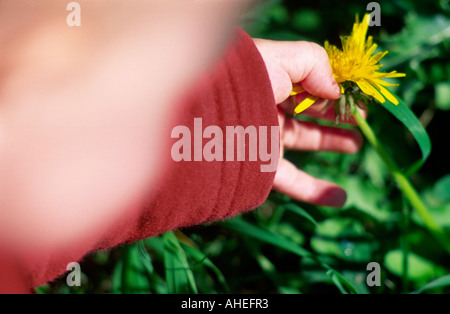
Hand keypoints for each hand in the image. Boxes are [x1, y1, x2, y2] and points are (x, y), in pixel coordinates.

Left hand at [254, 39, 362, 206]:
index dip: (334, 89)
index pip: (308, 84)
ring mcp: (264, 137)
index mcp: (272, 80)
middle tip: (361, 118)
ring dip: (331, 143)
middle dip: (336, 113)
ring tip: (357, 144)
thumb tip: (335, 90)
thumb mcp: (285, 58)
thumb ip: (316, 65)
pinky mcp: (261, 166)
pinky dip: (315, 191)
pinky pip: (292, 181)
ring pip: (303, 141)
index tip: (358, 97)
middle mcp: (268, 107)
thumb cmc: (247, 78)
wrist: (206, 114)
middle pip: (308, 111)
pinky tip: (340, 197)